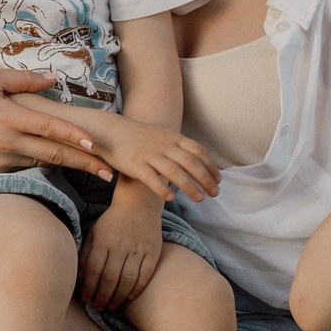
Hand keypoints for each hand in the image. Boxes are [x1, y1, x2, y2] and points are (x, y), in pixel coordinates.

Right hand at [0, 70, 117, 178]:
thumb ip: (24, 80)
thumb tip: (54, 79)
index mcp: (9, 118)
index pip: (50, 129)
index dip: (75, 137)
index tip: (97, 145)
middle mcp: (9, 142)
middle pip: (55, 155)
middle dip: (85, 164)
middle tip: (111, 172)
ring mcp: (3, 160)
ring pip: (44, 164)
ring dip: (70, 167)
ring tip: (96, 169)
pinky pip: (28, 167)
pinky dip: (46, 165)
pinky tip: (63, 164)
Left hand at [81, 191, 163, 309]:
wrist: (139, 204)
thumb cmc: (112, 222)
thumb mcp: (94, 233)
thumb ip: (86, 254)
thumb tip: (81, 278)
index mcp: (103, 240)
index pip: (93, 270)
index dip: (89, 288)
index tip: (86, 299)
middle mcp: (120, 245)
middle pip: (110, 278)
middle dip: (102, 297)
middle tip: (98, 307)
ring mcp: (138, 248)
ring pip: (128, 279)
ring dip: (119, 297)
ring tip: (112, 306)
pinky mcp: (153, 251)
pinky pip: (146, 274)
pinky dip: (138, 288)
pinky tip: (130, 297)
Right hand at [85, 115, 219, 203]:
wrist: (113, 131)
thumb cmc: (141, 138)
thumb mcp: (164, 136)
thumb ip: (180, 147)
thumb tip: (199, 162)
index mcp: (173, 138)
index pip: (198, 151)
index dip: (211, 166)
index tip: (218, 180)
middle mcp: (164, 146)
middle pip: (191, 163)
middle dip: (206, 179)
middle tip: (215, 193)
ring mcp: (150, 155)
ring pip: (175, 172)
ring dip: (190, 187)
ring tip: (200, 199)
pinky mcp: (135, 165)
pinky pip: (151, 178)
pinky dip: (162, 189)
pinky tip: (172, 198)